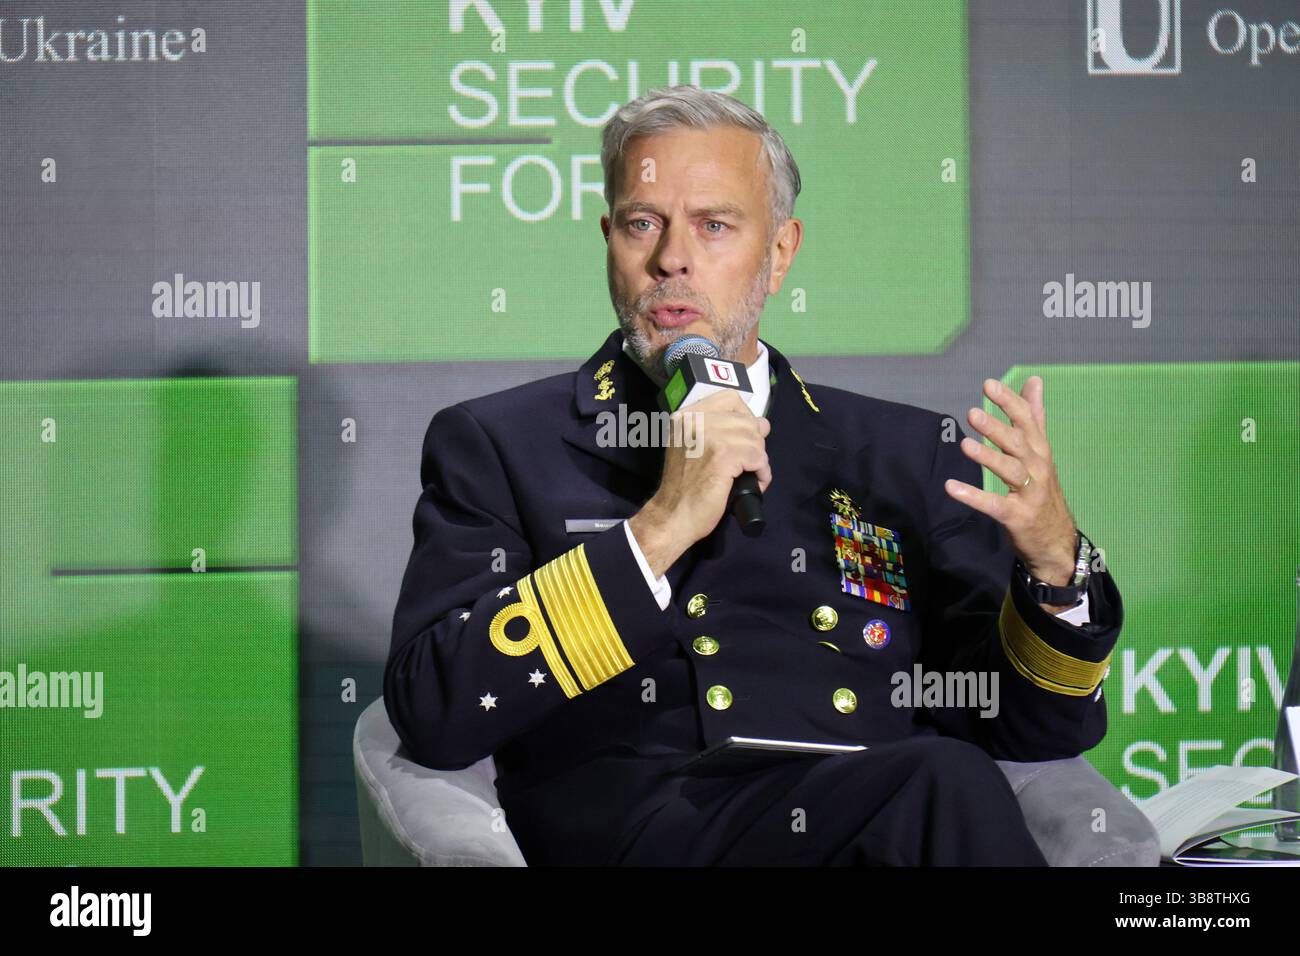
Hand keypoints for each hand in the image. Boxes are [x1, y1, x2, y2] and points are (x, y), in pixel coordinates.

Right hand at [629, 389, 770, 577]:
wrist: (673, 516)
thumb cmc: (685, 487)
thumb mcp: (692, 447)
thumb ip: (717, 431)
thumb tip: (761, 424)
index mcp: (685, 416)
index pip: (729, 398)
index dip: (745, 416)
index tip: (744, 437)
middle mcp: (694, 421)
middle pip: (746, 419)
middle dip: (755, 442)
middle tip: (749, 463)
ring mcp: (708, 437)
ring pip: (754, 438)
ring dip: (760, 459)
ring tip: (752, 475)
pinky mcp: (722, 456)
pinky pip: (757, 456)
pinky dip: (762, 471)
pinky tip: (756, 482)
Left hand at [943, 376, 1077, 593]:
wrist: (1057, 540)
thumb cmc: (1042, 490)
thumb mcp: (1040, 451)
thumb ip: (1034, 416)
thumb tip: (1034, 379)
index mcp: (1040, 450)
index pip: (1026, 420)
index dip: (1009, 402)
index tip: (989, 384)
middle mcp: (1038, 468)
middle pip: (1017, 444)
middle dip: (996, 428)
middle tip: (972, 413)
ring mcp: (1030, 493)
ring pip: (1010, 471)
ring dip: (988, 457)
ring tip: (965, 445)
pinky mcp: (1017, 516)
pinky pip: (994, 504)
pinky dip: (973, 496)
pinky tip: (951, 487)